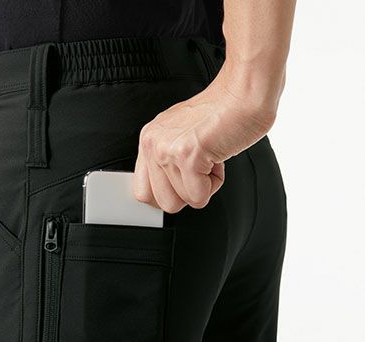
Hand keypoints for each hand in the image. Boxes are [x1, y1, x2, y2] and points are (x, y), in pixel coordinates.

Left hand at [132, 64, 279, 212]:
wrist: (245, 91)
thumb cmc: (222, 112)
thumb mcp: (183, 134)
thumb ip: (168, 160)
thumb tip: (168, 191)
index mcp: (149, 139)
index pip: (141, 192)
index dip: (167, 196)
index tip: (183, 185)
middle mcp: (153, 143)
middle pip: (163, 203)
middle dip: (187, 194)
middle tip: (200, 169)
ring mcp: (168, 149)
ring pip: (183, 201)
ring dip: (204, 186)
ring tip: (210, 157)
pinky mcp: (187, 155)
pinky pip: (199, 196)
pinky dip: (215, 183)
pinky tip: (217, 157)